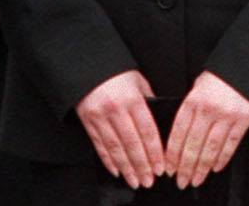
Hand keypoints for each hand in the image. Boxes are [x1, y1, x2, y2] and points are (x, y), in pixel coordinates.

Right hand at [76, 70, 164, 189]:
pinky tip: (117, 170)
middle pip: (131, 143)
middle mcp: (116, 110)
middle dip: (142, 165)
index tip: (161, 167)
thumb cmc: (117, 73)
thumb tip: (161, 119)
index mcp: (132, 99)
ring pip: (115, 148)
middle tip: (149, 180)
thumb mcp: (138, 81)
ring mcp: (100, 118)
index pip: (147, 130)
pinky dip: (108, 161)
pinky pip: (99, 145)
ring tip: (135, 181)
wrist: (87, 67)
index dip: (154, 152)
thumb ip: (150, 100)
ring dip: (126, 167)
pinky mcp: (88, 123)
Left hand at [164, 71, 248, 189]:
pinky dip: (222, 158)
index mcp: (194, 100)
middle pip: (193, 145)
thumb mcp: (198, 85)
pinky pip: (231, 144)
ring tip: (196, 180)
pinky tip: (216, 168)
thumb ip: (189, 107)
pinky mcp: (243, 119)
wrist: (245, 67)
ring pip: (211, 148)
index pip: (179, 133)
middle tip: (181, 181)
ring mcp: (227, 116)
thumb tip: (180, 134)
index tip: (169, 168)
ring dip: (202, 168)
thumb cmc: (219, 76)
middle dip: (186, 167)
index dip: (173, 154)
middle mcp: (209, 109)